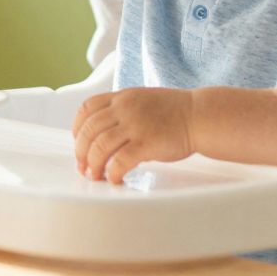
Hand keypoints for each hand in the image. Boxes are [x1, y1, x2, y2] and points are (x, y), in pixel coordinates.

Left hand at [72, 88, 194, 183]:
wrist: (199, 116)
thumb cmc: (174, 111)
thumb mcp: (141, 100)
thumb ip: (121, 110)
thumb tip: (101, 133)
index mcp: (122, 97)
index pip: (86, 108)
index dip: (77, 128)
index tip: (78, 142)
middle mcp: (125, 108)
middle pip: (89, 130)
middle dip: (81, 151)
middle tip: (83, 166)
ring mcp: (135, 125)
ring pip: (100, 146)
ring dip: (93, 165)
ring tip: (95, 175)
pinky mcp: (147, 143)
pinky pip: (120, 160)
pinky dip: (113, 172)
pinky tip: (115, 178)